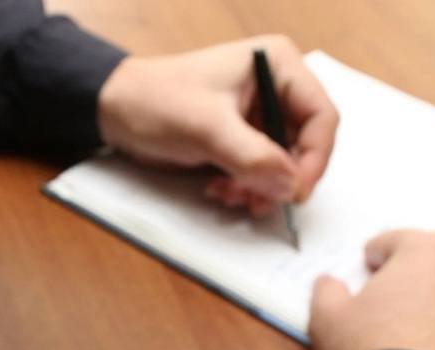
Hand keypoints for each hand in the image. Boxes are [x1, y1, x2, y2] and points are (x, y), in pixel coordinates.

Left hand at [96, 35, 337, 216]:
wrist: (114, 111)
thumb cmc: (156, 100)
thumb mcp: (208, 128)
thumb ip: (254, 157)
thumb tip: (291, 185)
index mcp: (278, 64)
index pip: (321, 116)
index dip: (314, 157)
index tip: (295, 190)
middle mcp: (274, 86)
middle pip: (304, 145)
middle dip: (280, 178)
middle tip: (256, 200)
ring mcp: (258, 114)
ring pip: (282, 164)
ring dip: (260, 188)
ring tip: (230, 195)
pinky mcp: (241, 138)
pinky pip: (260, 171)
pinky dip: (246, 187)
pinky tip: (220, 189)